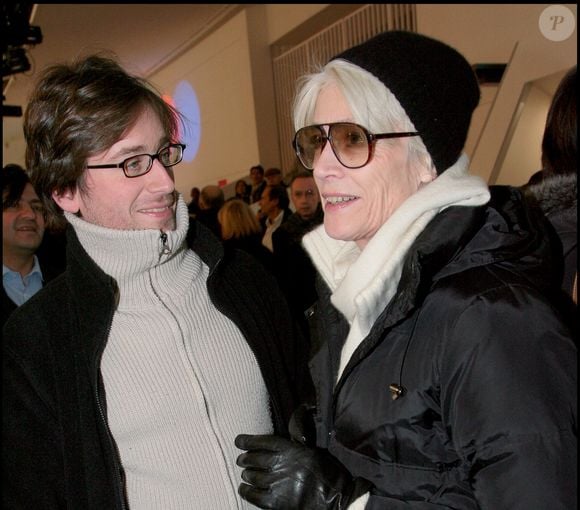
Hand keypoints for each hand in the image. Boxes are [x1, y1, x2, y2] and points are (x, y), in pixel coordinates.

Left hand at [235, 434, 370, 508]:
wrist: (336, 499)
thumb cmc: (327, 473)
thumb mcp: (313, 451)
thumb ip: (297, 441)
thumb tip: (296, 416)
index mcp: (291, 449)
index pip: (263, 442)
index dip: (248, 441)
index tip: (238, 441)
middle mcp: (281, 464)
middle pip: (254, 459)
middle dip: (245, 459)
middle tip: (241, 460)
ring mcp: (277, 483)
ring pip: (252, 476)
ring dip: (246, 474)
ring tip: (245, 474)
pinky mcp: (276, 502)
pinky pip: (254, 495)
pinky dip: (246, 491)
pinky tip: (244, 488)